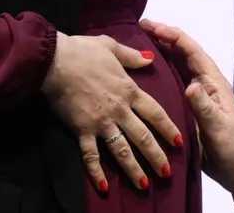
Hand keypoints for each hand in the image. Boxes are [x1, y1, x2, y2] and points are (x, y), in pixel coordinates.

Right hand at [42, 34, 181, 192]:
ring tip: (144, 185)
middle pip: (143, 137)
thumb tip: (150, 58)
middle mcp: (119, 110)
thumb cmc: (83, 51)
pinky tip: (103, 187)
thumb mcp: (112, 46)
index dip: (168, 129)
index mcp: (129, 90)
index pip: (155, 113)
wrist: (55, 60)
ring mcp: (101, 122)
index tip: (178, 142)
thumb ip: (132, 55)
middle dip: (156, 156)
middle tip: (166, 173)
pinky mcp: (81, 130)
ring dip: (133, 169)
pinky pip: (91, 155)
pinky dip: (96, 172)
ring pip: (122, 150)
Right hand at [140, 20, 233, 207]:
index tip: (151, 26)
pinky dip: (158, 73)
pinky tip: (142, 74)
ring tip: (135, 45)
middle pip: (181, 54)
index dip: (172, 35)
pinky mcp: (187, 107)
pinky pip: (171, 83)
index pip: (191, 51)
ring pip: (175, 67)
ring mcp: (195, 94)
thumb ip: (205, 107)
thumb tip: (191, 86)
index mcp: (212, 82)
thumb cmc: (232, 145)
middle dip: (162, 38)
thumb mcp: (219, 127)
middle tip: (137, 29)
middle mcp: (203, 83)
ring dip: (158, 53)